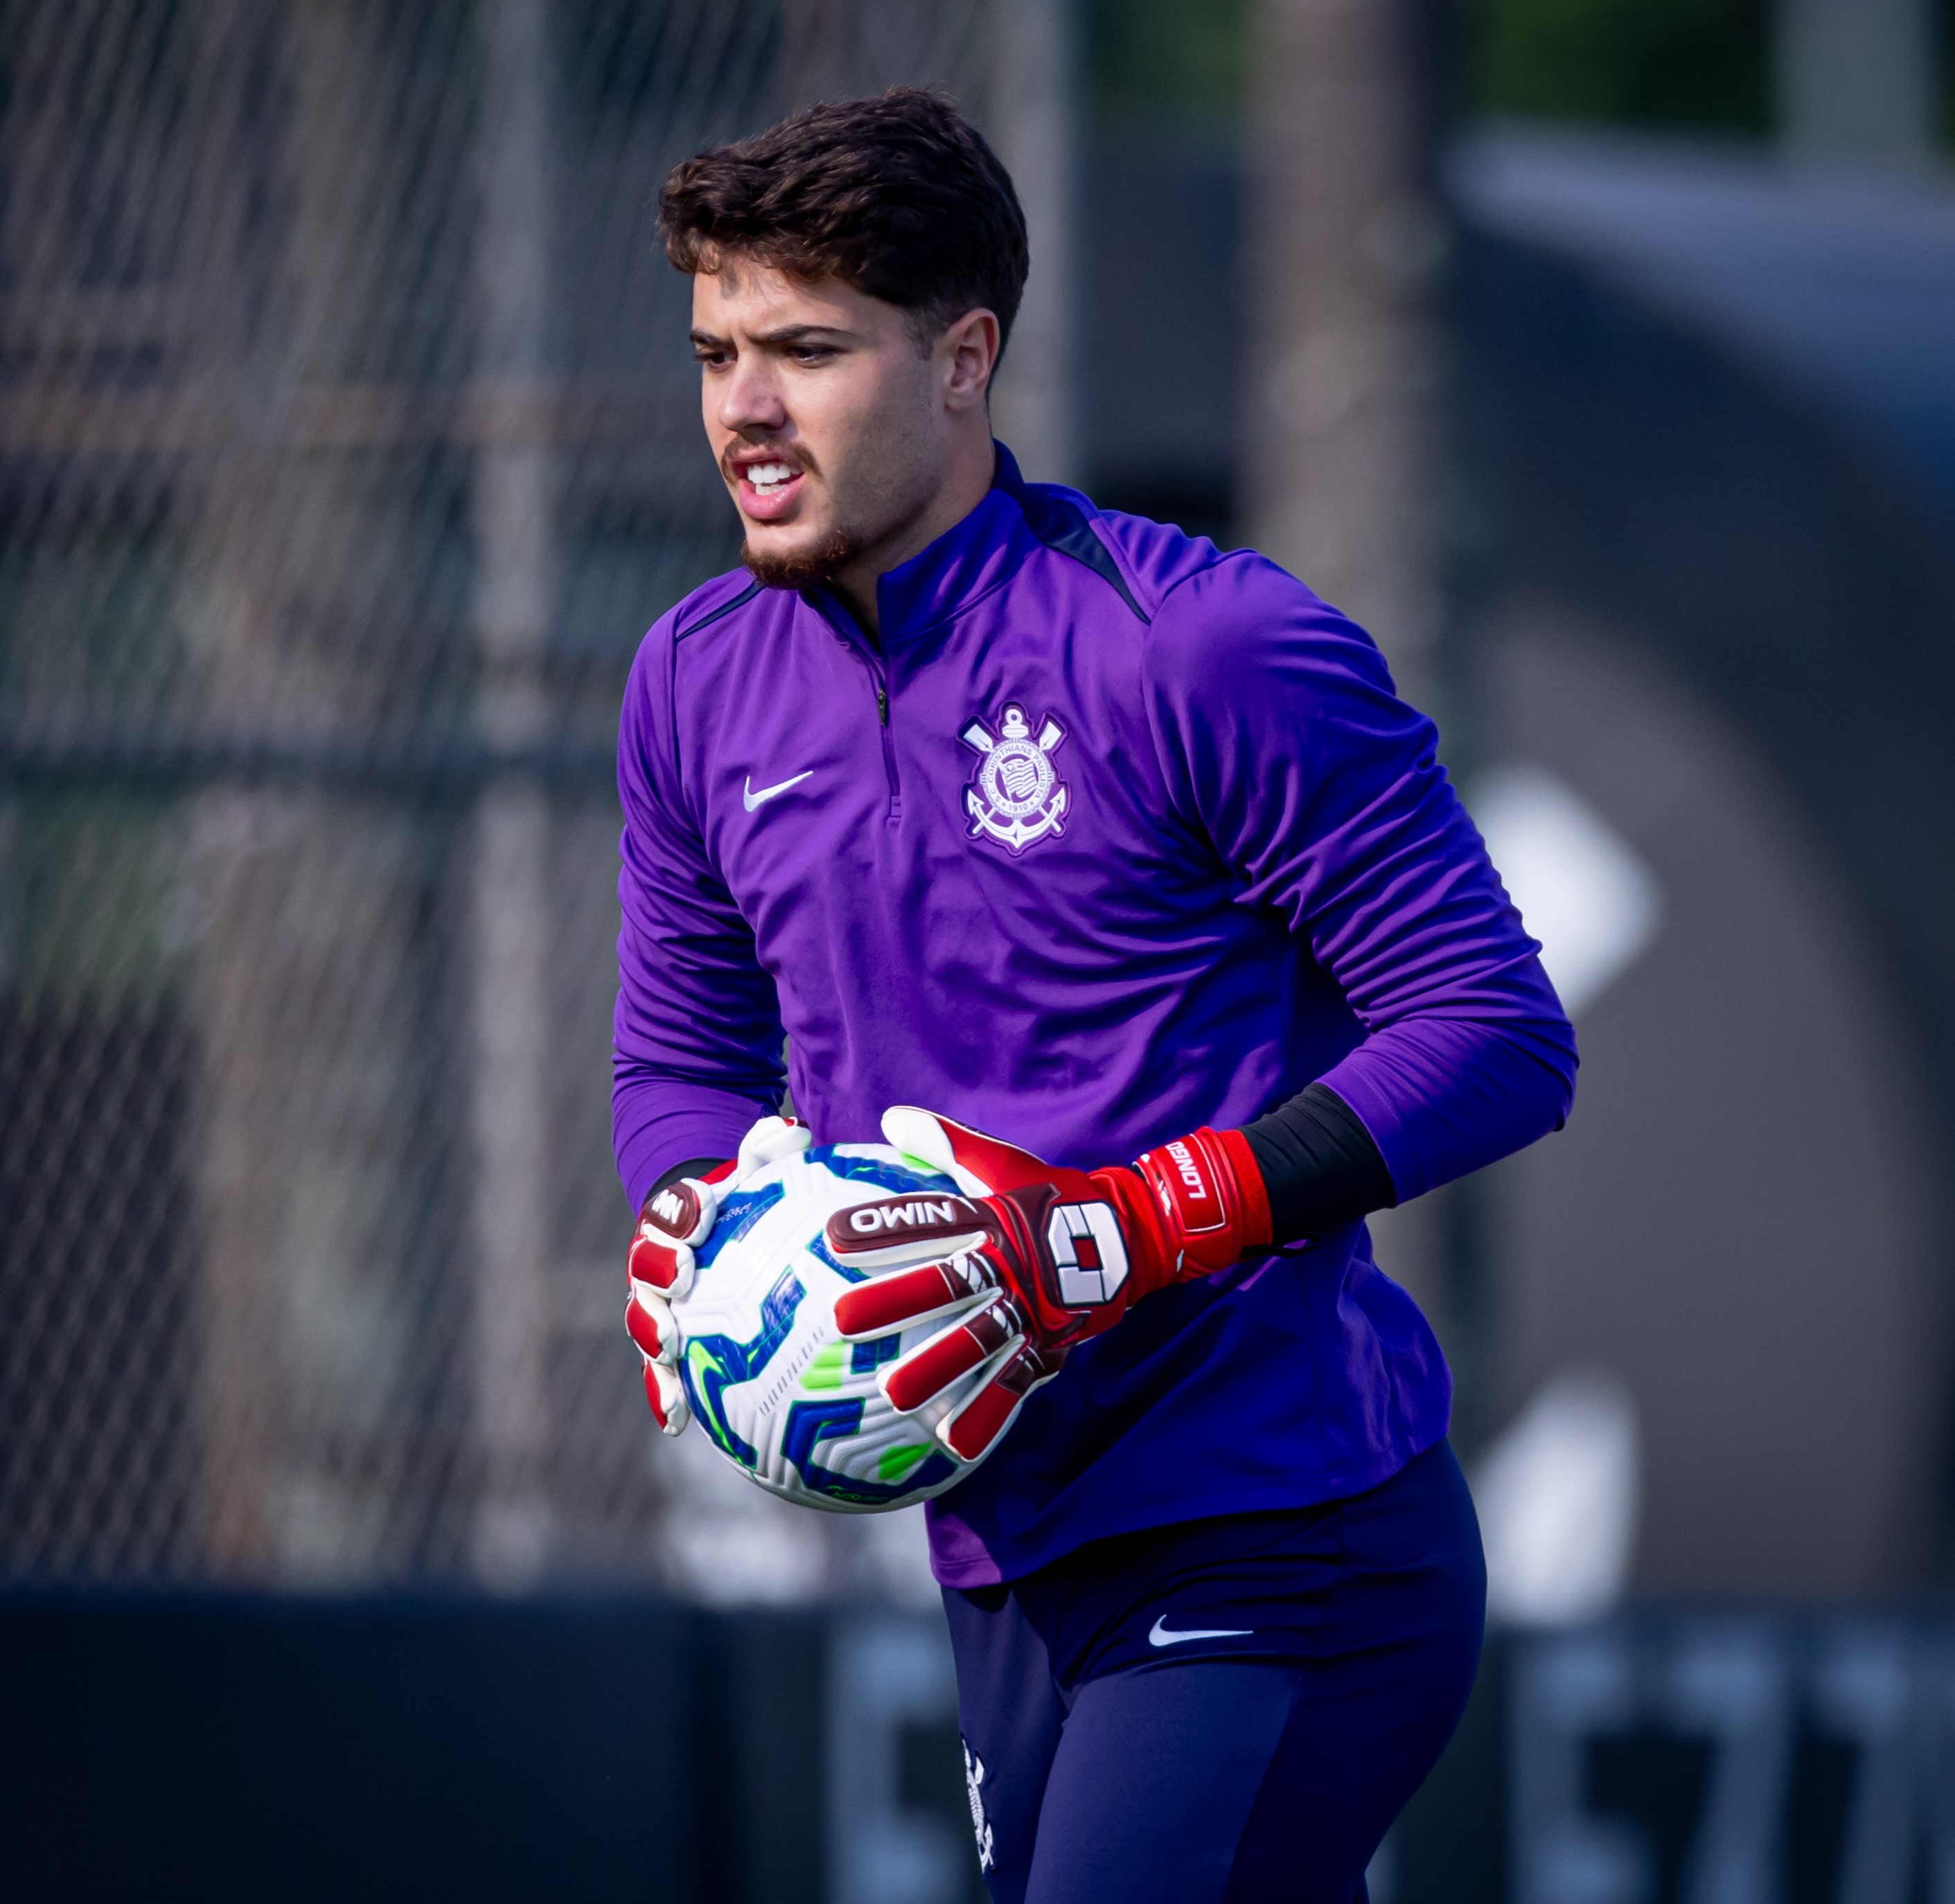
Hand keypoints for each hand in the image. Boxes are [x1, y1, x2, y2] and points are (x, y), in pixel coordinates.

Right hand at [624, 1114, 809, 1434]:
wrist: (704, 1230)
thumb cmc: (739, 1197)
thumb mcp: (755, 1168)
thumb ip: (768, 1149)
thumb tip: (793, 1130)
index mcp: (674, 1217)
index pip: (671, 1208)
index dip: (682, 1208)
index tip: (702, 1207)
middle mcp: (655, 1261)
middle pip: (644, 1268)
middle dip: (656, 1272)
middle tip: (681, 1279)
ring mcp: (656, 1306)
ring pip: (644, 1324)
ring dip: (652, 1341)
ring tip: (670, 1355)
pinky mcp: (666, 1346)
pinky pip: (661, 1374)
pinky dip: (664, 1396)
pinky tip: (681, 1424)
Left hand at [825, 1108, 1269, 1461]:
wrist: (1136, 1232)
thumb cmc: (1054, 1195)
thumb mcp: (1003, 1164)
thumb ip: (947, 1142)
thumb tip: (891, 1117)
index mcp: (994, 1218)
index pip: (932, 1219)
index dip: (885, 1226)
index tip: (831, 1238)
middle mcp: (1010, 1263)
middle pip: (948, 1283)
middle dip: (897, 1302)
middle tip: (843, 1321)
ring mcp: (1031, 1308)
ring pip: (979, 1339)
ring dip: (936, 1367)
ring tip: (891, 1394)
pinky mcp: (1050, 1342)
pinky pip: (1015, 1381)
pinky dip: (987, 1412)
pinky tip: (952, 1442)